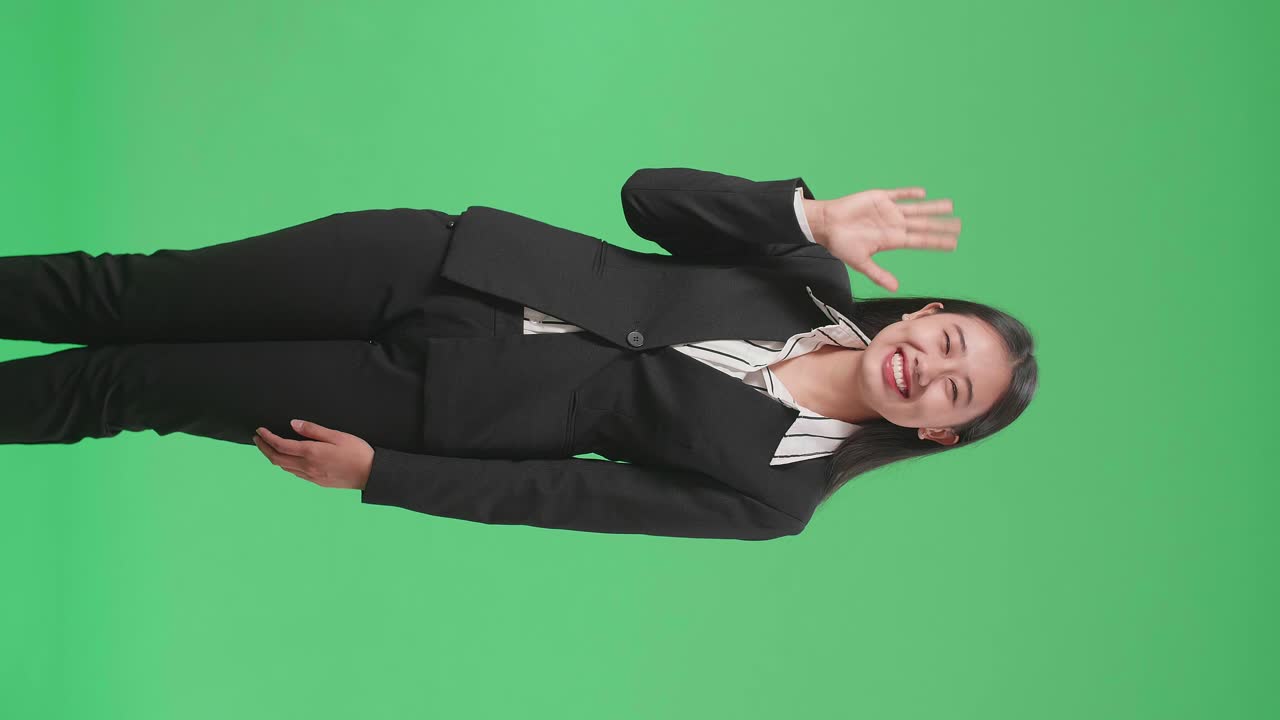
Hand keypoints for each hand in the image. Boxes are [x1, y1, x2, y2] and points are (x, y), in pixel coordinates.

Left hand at [252, 419, 373, 489]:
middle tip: (257, 439)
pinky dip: (284, 465)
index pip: (280, 445)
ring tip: (268, 448)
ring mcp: (311, 476)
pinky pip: (294, 473)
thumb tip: (293, 424)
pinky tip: (287, 460)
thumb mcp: (337, 435)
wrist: (370, 474)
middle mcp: (307, 467)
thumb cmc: (357, 452)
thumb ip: (313, 430)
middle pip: (277, 459)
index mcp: (311, 453)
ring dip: (272, 457)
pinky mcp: (317, 482)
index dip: (267, 438)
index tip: (260, 430)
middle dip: (264, 448)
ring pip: (284, 468)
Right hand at [818, 187, 960, 291]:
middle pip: (923, 224)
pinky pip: (899, 194)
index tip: (954, 243)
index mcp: (892, 240)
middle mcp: (894, 225)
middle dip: (941, 225)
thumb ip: (878, 274)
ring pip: (916, 209)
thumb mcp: (860, 262)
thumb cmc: (841, 244)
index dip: (937, 241)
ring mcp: (889, 211)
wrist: (826, 224)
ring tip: (950, 206)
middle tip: (960, 225)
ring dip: (932, 208)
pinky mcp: (879, 197)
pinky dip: (910, 193)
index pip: (920, 240)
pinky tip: (923, 194)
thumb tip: (896, 288)